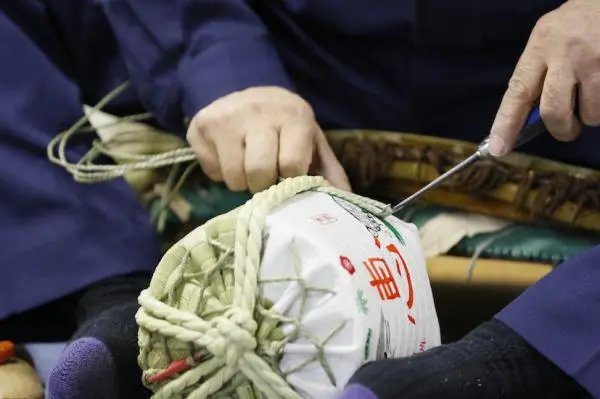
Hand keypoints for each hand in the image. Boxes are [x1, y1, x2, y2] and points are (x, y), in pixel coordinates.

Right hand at [186, 86, 350, 192]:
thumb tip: (345, 204)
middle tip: (265, 175)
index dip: (289, 178)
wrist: (246, 91)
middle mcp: (258, 111)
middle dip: (263, 184)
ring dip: (241, 181)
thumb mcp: (311, 141)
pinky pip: (211, 171)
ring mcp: (226, 117)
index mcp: (294, 115)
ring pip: (233, 177)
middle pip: (259, 173)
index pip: (291, 164)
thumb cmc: (285, 126)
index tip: (287, 174)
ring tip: (246, 165)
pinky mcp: (200, 126)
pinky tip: (228, 156)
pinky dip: (220, 172)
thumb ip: (328, 172)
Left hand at [489, 0, 599, 155]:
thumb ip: (537, 73)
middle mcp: (566, 54)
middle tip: (567, 129)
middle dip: (561, 129)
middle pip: (554, 112)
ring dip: (591, 115)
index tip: (497, 149)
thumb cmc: (578, 22)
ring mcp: (596, 62)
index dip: (506, 124)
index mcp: (541, 46)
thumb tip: (528, 116)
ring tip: (592, 96)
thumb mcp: (548, 38)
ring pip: (590, 114)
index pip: (518, 92)